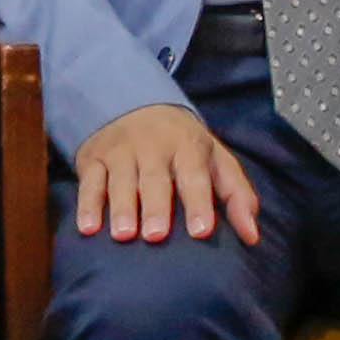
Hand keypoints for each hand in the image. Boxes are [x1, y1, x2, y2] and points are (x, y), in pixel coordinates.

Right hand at [74, 105, 258, 246]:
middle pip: (154, 180)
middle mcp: (153, 147)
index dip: (198, 203)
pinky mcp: (94, 159)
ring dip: (121, 208)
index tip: (200, 230)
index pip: (194, 176)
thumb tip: (252, 236)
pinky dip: (87, 205)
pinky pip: (89, 183)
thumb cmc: (182, 144)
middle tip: (156, 235)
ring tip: (124, 235)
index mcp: (188, 146)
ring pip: (120, 181)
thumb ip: (237, 195)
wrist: (135, 104)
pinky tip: (88, 227)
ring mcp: (121, 152)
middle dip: (155, 207)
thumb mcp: (215, 159)